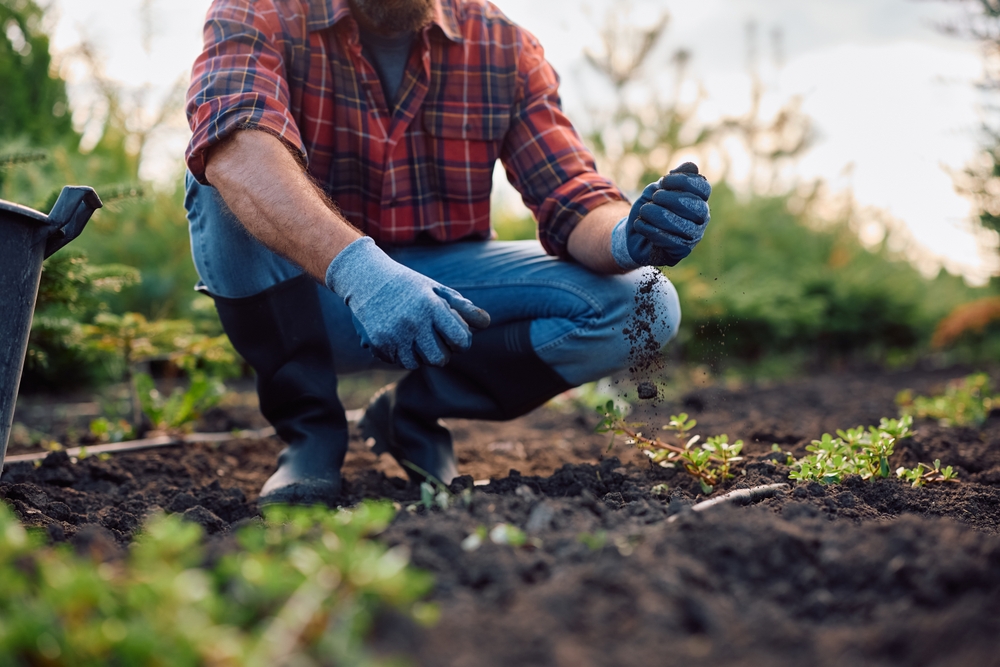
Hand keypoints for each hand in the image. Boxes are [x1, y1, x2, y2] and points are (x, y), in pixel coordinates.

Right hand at [325, 237, 490, 368]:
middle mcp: (414, 322)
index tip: (456, 337)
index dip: (462, 342)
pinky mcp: (378, 343)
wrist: (366, 278)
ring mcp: (394, 334)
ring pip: (417, 364)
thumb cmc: (409, 285)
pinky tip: (397, 337)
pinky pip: (397, 361)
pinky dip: (400, 354)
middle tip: (435, 341)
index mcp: (432, 306)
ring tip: (415, 337)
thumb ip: (462, 307)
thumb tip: (486, 324)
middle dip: (442, 353)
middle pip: (440, 359)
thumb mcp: (437, 289)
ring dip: (419, 355)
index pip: (461, 340)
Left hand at [611, 162, 711, 268]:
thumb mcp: (657, 189)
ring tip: (644, 211)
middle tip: (654, 197)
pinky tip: (639, 224)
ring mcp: (693, 236)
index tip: (663, 181)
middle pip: (697, 208)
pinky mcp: (681, 252)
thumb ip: (673, 179)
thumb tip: (691, 166)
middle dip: (672, 199)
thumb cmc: (650, 208)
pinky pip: (671, 242)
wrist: (634, 233)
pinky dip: (652, 231)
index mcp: (699, 199)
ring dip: (659, 216)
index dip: (684, 182)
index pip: (703, 188)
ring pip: (684, 227)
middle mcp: (701, 218)